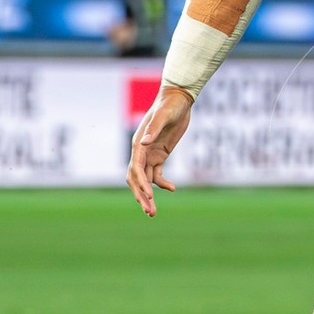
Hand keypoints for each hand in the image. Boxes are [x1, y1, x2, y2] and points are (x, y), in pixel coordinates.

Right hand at [127, 86, 193, 216]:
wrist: (178, 100)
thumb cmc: (169, 105)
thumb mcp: (163, 116)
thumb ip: (153, 129)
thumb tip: (143, 142)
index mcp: (138, 144)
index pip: (135, 168)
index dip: (141, 183)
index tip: (150, 196)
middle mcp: (141, 151)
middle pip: (136, 179)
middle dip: (141, 196)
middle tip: (150, 213)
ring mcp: (150, 155)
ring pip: (146, 180)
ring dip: (148, 196)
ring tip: (153, 213)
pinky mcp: (160, 156)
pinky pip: (157, 175)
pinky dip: (162, 183)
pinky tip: (172, 188)